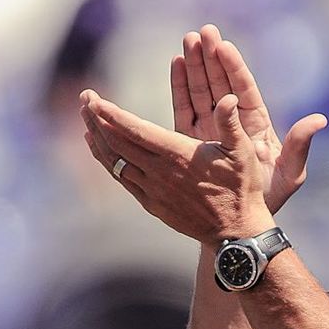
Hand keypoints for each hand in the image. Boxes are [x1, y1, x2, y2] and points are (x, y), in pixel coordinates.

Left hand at [80, 88, 274, 244]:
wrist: (236, 231)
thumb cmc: (241, 188)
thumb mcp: (243, 152)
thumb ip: (231, 123)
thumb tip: (229, 97)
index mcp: (178, 154)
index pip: (134, 130)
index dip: (110, 114)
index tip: (94, 98)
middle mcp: (159, 172)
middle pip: (116, 142)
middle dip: (96, 118)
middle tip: (85, 98)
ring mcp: (152, 189)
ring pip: (114, 161)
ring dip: (96, 137)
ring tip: (86, 118)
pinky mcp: (152, 203)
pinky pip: (121, 178)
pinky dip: (106, 160)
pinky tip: (99, 148)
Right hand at [172, 24, 326, 212]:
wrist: (239, 221)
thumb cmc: (269, 198)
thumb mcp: (290, 173)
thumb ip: (300, 145)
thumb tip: (320, 120)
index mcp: (256, 126)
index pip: (244, 91)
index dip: (234, 69)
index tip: (224, 46)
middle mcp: (233, 123)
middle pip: (221, 84)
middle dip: (212, 58)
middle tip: (202, 32)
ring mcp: (212, 128)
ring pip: (202, 91)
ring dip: (195, 66)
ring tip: (187, 40)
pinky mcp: (192, 138)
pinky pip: (184, 107)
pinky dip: (180, 86)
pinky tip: (177, 63)